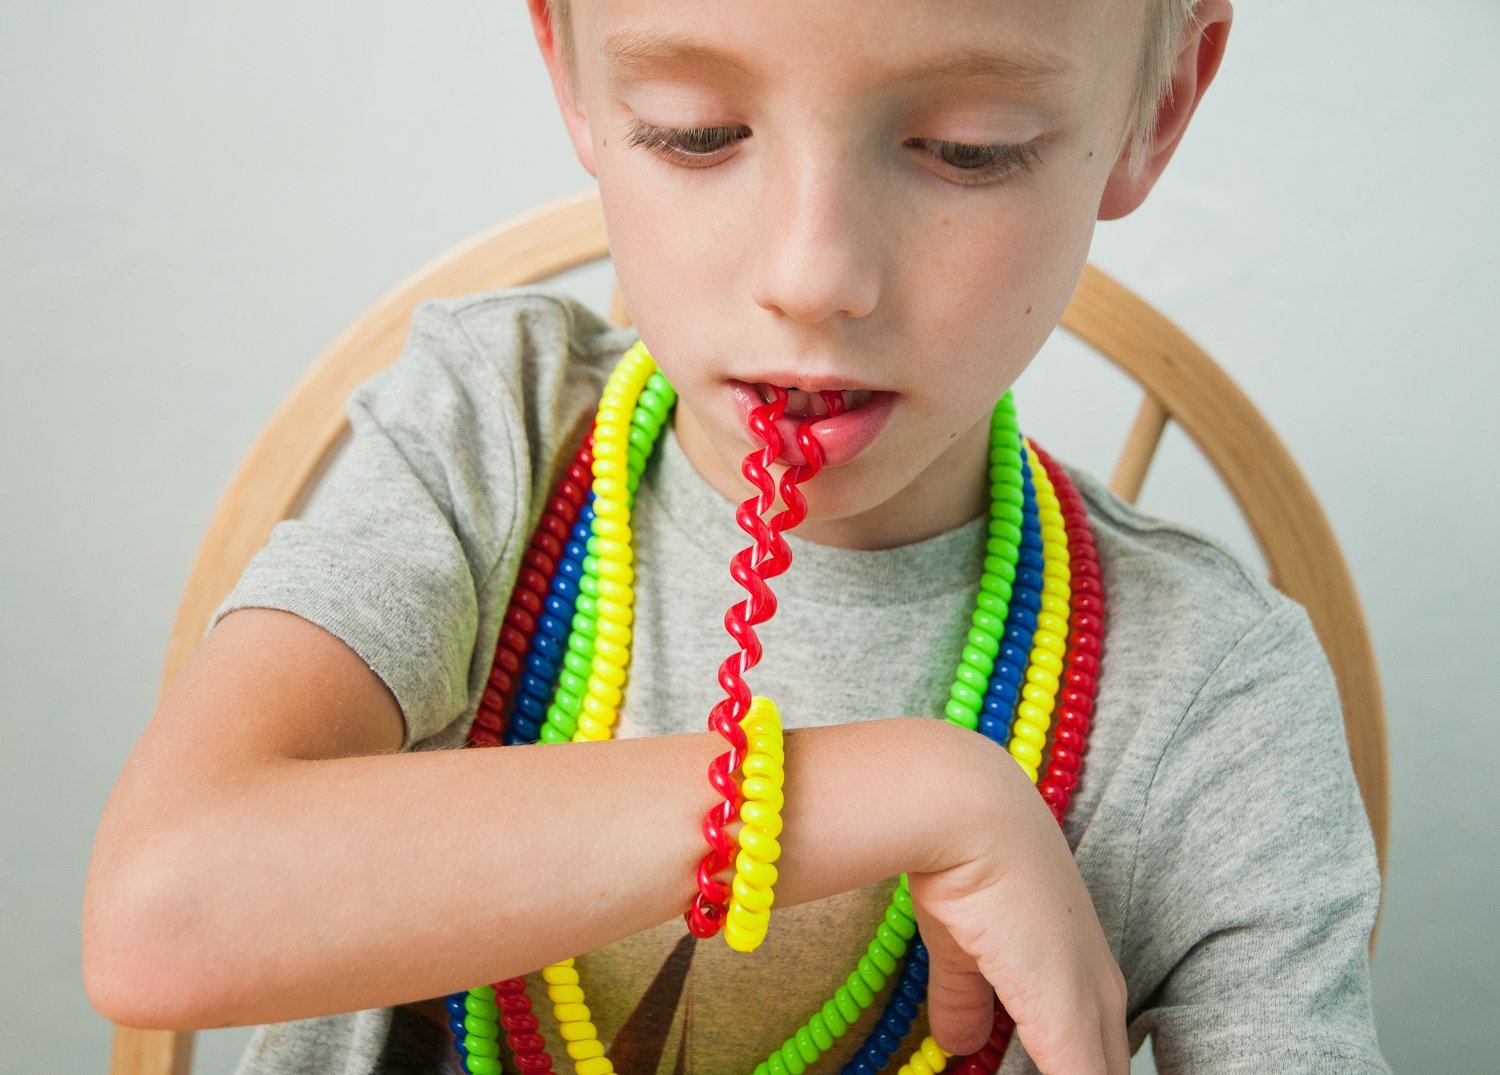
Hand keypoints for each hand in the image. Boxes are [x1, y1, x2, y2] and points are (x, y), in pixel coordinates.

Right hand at [907, 761, 1127, 1074]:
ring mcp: (1091, 1005)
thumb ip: (964, 999)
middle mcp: (1100, 989)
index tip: (1036, 1069)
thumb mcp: (961, 947)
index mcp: (1083, 971)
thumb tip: (959, 1044)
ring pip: (1100, 1074)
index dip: (1073, 1070)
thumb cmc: (967, 865)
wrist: (971, 816)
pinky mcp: (1069, 1019)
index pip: (1097, 1055)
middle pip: (1108, 1067)